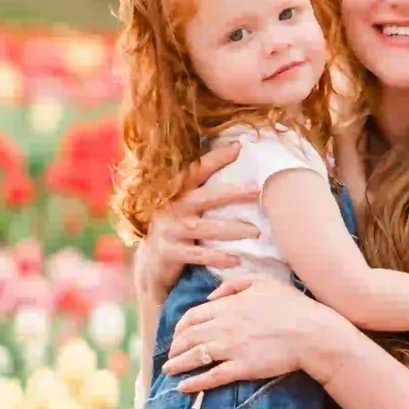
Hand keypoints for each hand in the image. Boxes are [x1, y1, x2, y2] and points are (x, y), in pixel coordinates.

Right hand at [135, 142, 259, 304]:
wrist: (151, 262)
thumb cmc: (177, 226)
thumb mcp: (183, 205)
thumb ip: (201, 189)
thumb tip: (234, 165)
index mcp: (176, 191)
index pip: (196, 170)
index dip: (216, 158)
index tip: (238, 147)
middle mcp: (171, 207)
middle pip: (205, 197)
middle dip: (232, 193)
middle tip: (256, 190)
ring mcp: (170, 230)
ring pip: (205, 228)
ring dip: (232, 230)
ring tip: (255, 232)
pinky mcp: (171, 252)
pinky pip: (198, 254)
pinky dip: (217, 257)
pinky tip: (235, 259)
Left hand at [164, 277, 346, 393]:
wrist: (312, 333)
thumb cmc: (291, 306)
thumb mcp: (262, 282)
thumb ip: (233, 284)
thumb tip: (211, 296)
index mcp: (227, 306)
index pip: (192, 316)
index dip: (180, 327)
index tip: (177, 335)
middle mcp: (223, 326)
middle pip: (188, 338)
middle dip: (175, 348)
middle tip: (170, 356)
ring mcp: (231, 348)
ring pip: (195, 357)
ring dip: (177, 365)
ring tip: (169, 372)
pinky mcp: (242, 368)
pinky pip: (211, 377)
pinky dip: (194, 383)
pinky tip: (183, 388)